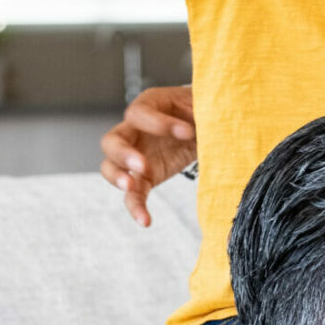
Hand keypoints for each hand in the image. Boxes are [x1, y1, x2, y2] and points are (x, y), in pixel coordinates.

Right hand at [99, 85, 197, 226]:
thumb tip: (213, 119)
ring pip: (110, 167)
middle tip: (143, 165)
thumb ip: (204, 109)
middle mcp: (135, 130)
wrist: (209, 126)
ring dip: (118, 177)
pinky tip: (146, 221)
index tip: (188, 131)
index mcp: (149, 104)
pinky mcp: (145, 178)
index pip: (139, 112)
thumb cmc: (204, 109)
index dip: (159, 123)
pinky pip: (133, 194)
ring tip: (131, 186)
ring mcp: (136, 155)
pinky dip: (136, 208)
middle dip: (123, 153)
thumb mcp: (204, 103)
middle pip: (111, 140)